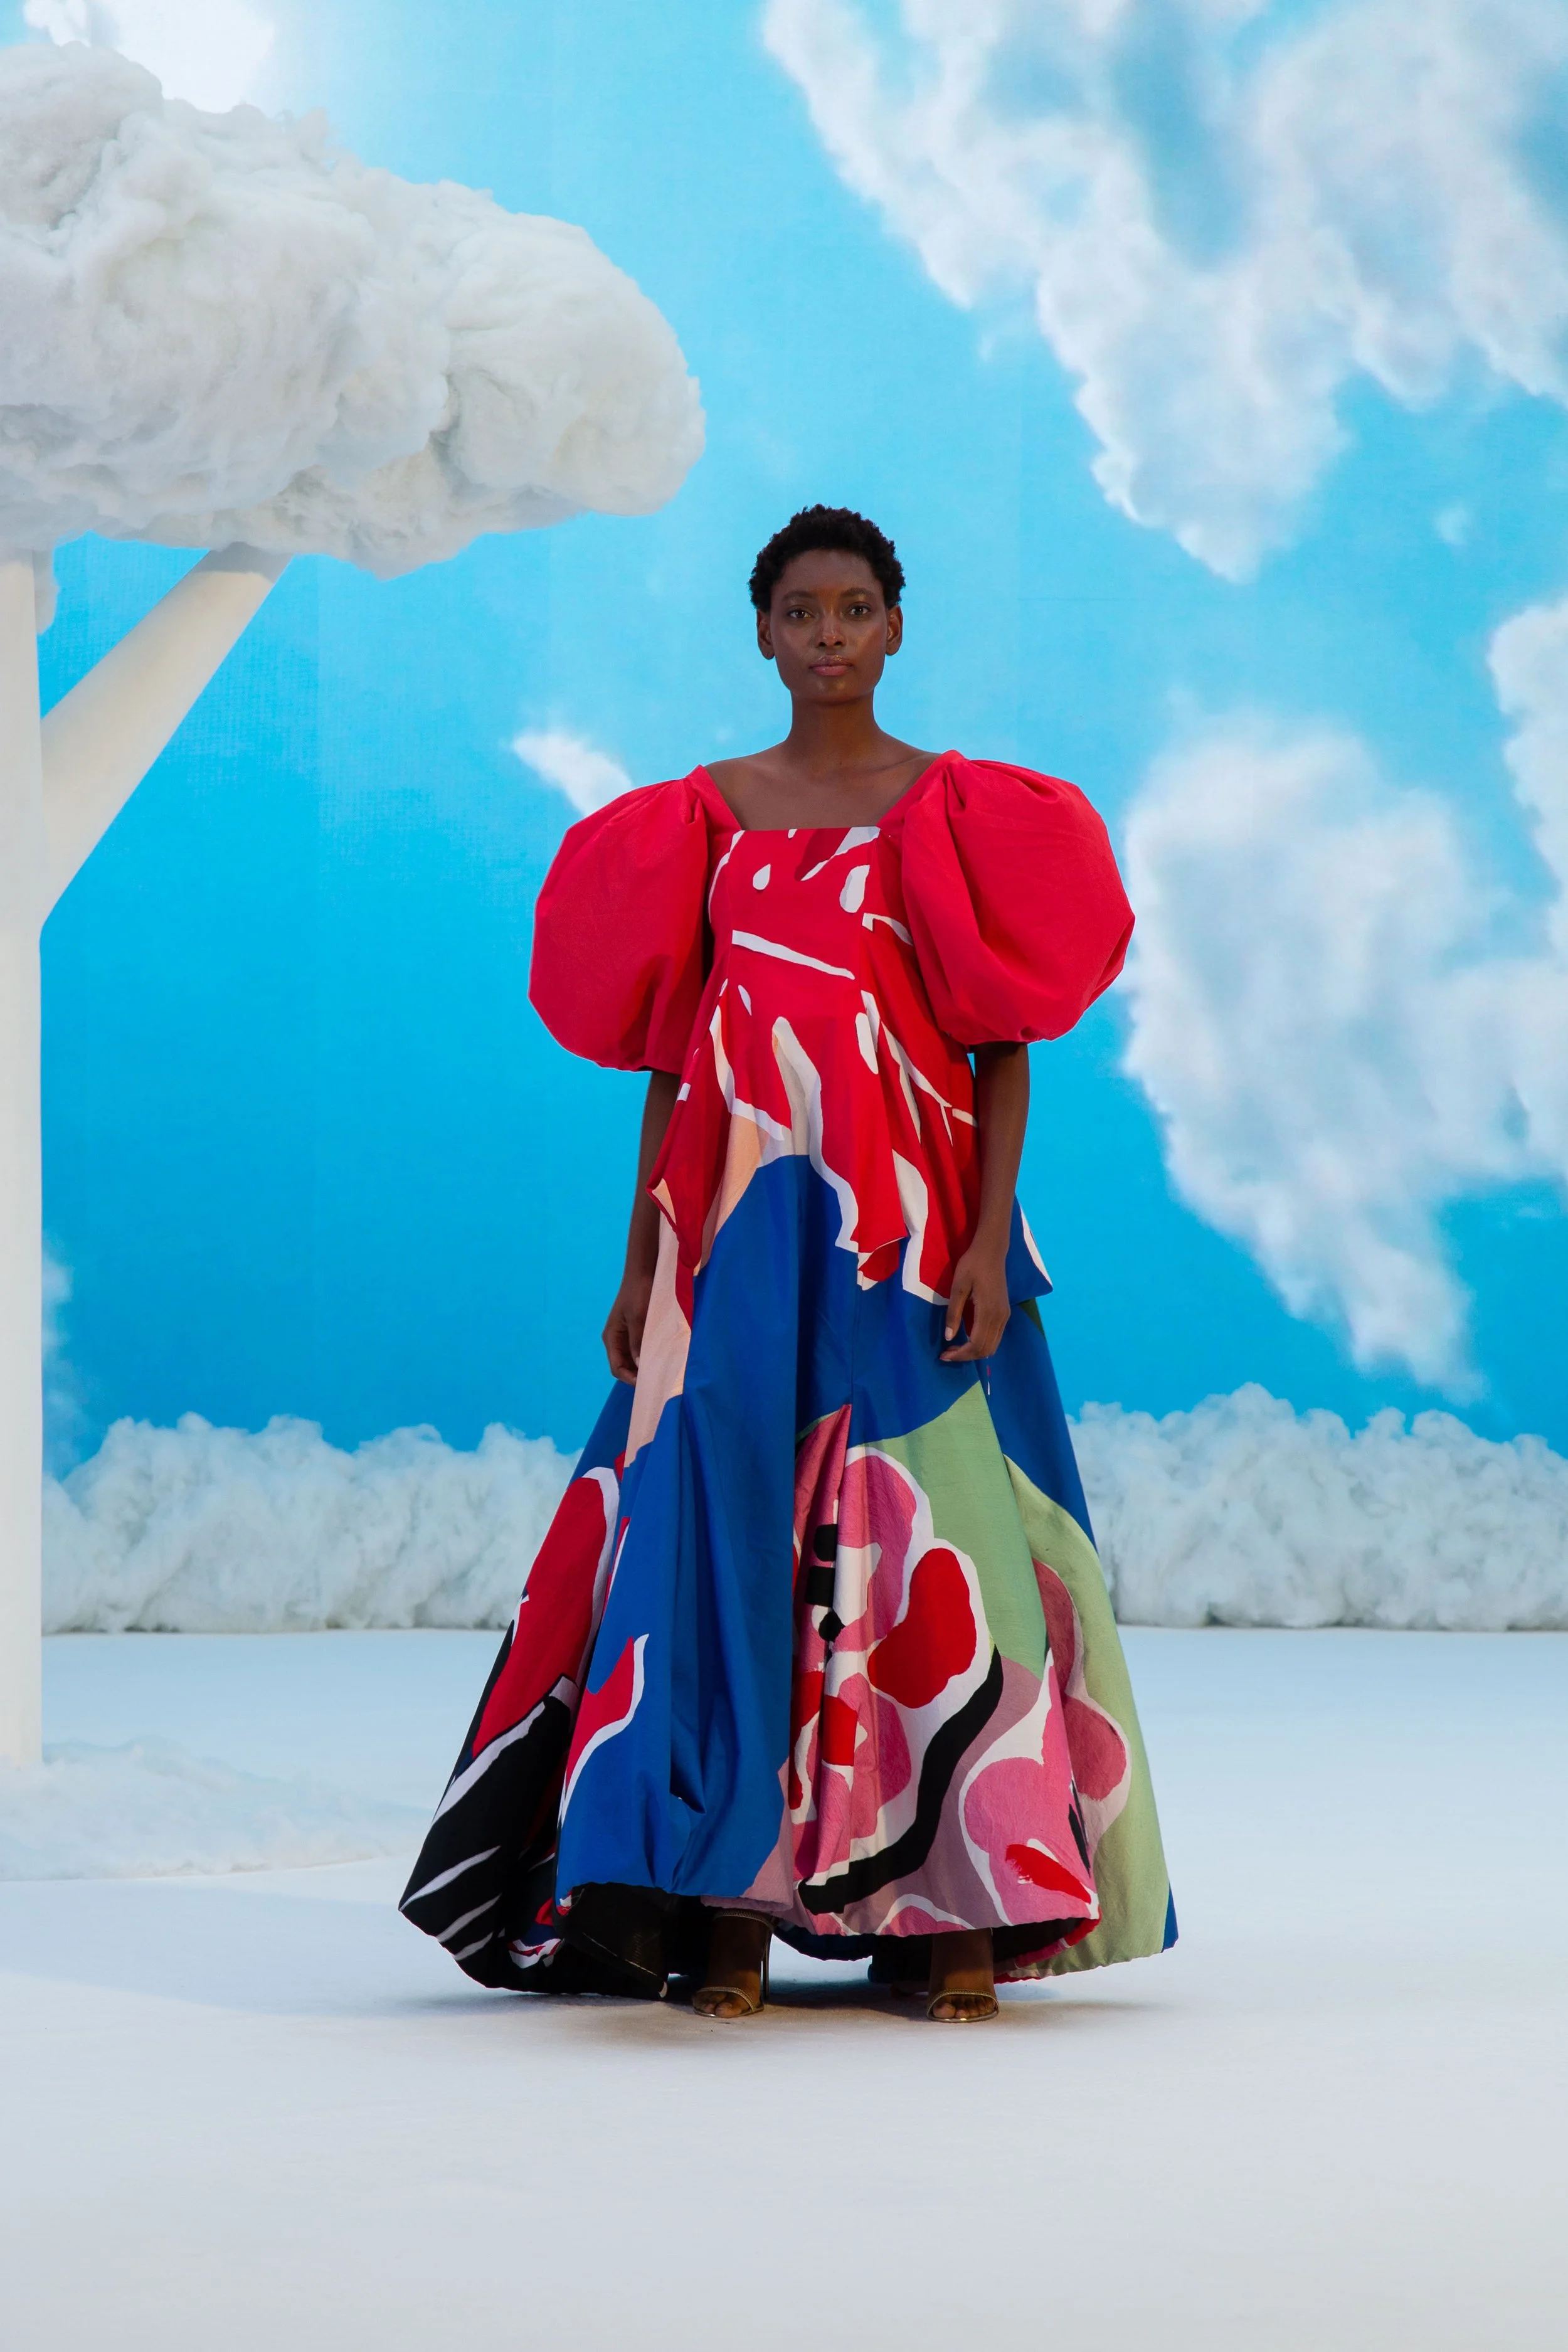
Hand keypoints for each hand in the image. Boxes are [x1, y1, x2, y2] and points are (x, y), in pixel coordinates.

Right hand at [603, 1267, 652, 1384]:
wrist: (644, 1273)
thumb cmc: (639, 1294)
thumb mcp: (639, 1318)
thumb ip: (638, 1342)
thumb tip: (640, 1366)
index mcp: (611, 1337)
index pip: (617, 1367)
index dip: (630, 1379)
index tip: (648, 1383)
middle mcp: (616, 1340)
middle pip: (624, 1366)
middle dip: (638, 1375)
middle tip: (657, 1380)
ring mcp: (625, 1336)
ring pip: (632, 1360)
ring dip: (643, 1366)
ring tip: (660, 1371)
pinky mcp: (635, 1331)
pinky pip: (639, 1350)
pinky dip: (647, 1356)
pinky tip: (660, 1358)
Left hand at [940, 1242, 1010, 1362]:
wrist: (992, 1251)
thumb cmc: (972, 1265)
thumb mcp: (957, 1287)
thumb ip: (954, 1313)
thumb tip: (948, 1337)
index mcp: (988, 1311)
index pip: (976, 1344)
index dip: (960, 1354)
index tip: (944, 1355)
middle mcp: (1000, 1317)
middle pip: (986, 1350)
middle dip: (966, 1356)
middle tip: (947, 1353)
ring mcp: (1004, 1316)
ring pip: (992, 1346)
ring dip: (974, 1352)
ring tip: (955, 1348)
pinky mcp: (1005, 1313)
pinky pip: (995, 1337)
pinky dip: (982, 1344)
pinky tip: (967, 1339)